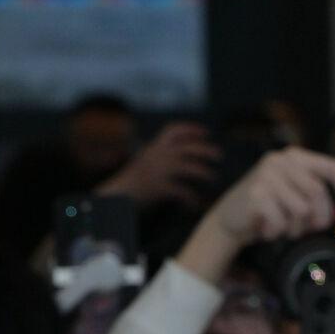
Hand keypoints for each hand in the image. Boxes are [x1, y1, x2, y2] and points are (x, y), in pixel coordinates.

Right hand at [99, 119, 220, 210]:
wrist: (115, 196)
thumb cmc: (132, 181)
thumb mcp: (145, 161)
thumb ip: (160, 156)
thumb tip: (180, 154)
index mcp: (154, 147)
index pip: (174, 130)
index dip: (191, 129)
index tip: (206, 132)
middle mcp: (158, 155)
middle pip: (189, 147)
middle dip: (207, 150)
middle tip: (219, 156)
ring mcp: (160, 171)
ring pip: (191, 167)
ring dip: (205, 172)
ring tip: (213, 177)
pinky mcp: (160, 188)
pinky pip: (183, 191)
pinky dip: (192, 198)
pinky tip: (196, 204)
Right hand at [205, 147, 334, 255]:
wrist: (228, 220)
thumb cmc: (267, 208)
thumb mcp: (294, 193)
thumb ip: (317, 194)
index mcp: (296, 157)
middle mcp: (281, 160)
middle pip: (319, 194)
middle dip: (318, 219)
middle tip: (305, 229)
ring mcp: (267, 175)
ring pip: (302, 210)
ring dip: (295, 228)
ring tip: (281, 226)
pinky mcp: (255, 194)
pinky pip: (281, 221)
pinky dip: (276, 232)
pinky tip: (266, 229)